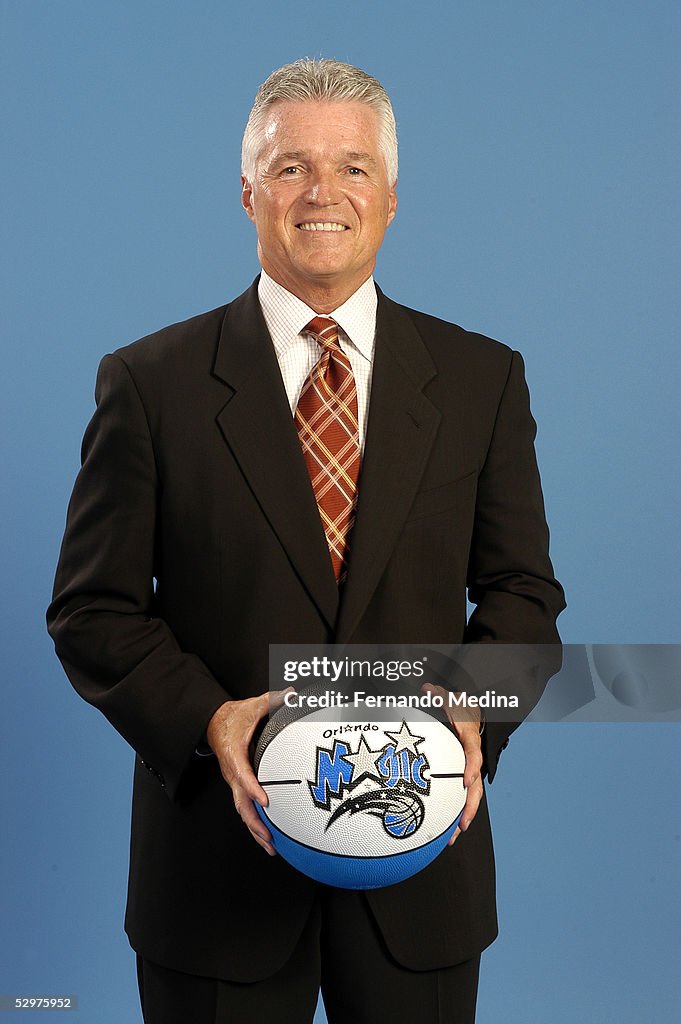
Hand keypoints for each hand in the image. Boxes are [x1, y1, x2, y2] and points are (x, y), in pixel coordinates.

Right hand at [206, 688, 292, 855]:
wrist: (214, 724)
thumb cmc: (234, 718)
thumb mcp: (253, 705)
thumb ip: (272, 700)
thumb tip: (291, 693)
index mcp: (234, 754)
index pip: (242, 775)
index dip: (252, 789)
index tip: (265, 801)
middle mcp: (232, 773)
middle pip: (240, 803)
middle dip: (253, 822)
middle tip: (269, 837)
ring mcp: (234, 782)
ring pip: (242, 811)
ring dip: (255, 830)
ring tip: (270, 847)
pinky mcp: (239, 786)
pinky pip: (246, 808)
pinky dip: (255, 825)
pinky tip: (268, 838)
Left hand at [421, 682, 483, 845]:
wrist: (468, 711)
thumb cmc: (457, 706)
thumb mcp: (448, 697)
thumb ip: (438, 695)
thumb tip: (427, 689)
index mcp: (469, 738)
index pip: (474, 753)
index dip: (471, 767)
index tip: (466, 781)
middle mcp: (472, 758)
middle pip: (475, 786)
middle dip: (469, 807)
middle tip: (461, 826)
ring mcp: (468, 769)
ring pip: (469, 797)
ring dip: (462, 817)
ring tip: (452, 839)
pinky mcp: (461, 776)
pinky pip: (458, 795)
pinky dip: (453, 813)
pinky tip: (444, 830)